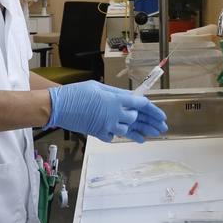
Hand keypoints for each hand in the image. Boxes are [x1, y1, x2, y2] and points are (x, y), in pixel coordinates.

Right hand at [48, 81, 167, 142]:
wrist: (59, 106)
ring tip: (146, 136)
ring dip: (135, 131)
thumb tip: (129, 97)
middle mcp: (114, 114)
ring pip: (127, 130)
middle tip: (160, 128)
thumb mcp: (99, 87)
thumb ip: (117, 93)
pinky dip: (116, 134)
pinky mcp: (99, 133)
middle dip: (149, 123)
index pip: (142, 105)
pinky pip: (113, 136)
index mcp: (116, 99)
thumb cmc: (77, 93)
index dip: (155, 111)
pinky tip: (123, 134)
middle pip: (137, 119)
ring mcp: (107, 126)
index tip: (162, 117)